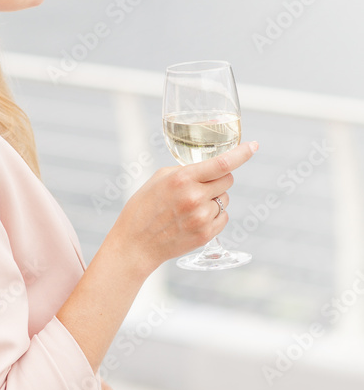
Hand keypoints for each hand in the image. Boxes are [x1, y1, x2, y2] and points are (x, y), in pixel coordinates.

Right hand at [117, 141, 258, 271]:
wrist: (135, 244)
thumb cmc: (143, 207)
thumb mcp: (159, 178)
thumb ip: (186, 170)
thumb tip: (210, 167)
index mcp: (183, 179)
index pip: (222, 163)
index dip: (242, 153)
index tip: (254, 146)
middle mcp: (195, 198)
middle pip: (227, 180)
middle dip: (218, 180)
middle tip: (199, 187)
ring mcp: (201, 218)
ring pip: (225, 200)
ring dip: (214, 200)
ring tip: (189, 208)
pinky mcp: (205, 235)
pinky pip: (223, 218)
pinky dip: (214, 217)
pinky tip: (194, 220)